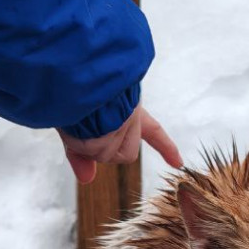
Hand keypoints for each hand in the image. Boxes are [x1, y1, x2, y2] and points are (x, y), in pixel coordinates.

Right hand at [59, 106, 182, 183]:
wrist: (72, 69)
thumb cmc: (70, 94)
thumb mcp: (74, 129)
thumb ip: (80, 154)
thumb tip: (87, 179)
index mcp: (130, 107)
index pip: (153, 131)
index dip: (166, 147)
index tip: (179, 163)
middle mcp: (133, 113)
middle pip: (127, 155)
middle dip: (107, 152)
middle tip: (88, 129)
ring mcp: (131, 117)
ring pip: (112, 154)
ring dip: (93, 145)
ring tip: (81, 119)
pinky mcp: (126, 119)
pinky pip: (103, 150)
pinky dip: (85, 143)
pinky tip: (80, 122)